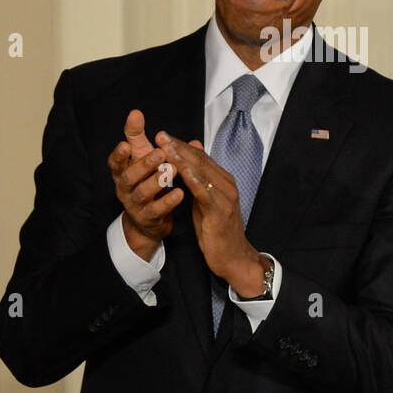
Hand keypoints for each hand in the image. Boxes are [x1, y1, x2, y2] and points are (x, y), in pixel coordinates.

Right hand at [109, 110, 182, 260]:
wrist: (149, 218)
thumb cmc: (145, 181)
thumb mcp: (140, 158)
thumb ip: (137, 137)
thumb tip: (135, 113)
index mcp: (122, 172)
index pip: (115, 163)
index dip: (119, 155)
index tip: (125, 144)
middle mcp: (124, 188)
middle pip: (129, 177)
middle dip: (144, 164)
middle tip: (160, 152)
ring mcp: (134, 204)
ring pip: (142, 193)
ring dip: (157, 181)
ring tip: (172, 170)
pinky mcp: (147, 218)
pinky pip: (156, 210)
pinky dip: (167, 202)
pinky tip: (180, 193)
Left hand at [153, 130, 265, 295]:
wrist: (232, 257)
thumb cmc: (215, 230)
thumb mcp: (203, 202)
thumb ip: (196, 184)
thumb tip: (185, 165)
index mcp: (222, 180)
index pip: (200, 157)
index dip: (181, 145)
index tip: (162, 136)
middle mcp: (226, 184)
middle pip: (200, 160)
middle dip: (179, 146)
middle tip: (160, 135)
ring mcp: (225, 197)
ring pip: (202, 172)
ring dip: (182, 158)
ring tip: (166, 147)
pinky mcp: (220, 212)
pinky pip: (205, 193)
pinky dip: (194, 180)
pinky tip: (182, 171)